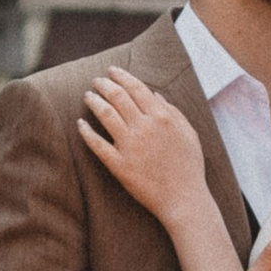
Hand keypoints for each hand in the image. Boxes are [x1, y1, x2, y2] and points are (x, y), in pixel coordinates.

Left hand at [77, 68, 209, 230]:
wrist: (184, 199)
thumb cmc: (189, 167)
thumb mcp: (189, 134)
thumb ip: (173, 111)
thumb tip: (155, 95)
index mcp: (162, 117)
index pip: (137, 88)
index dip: (122, 76)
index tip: (112, 71)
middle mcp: (144, 127)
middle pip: (118, 97)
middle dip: (104, 84)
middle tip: (96, 81)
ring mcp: (130, 146)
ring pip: (105, 114)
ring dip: (94, 101)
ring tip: (87, 96)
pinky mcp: (119, 165)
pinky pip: (97, 145)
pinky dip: (86, 132)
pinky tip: (80, 124)